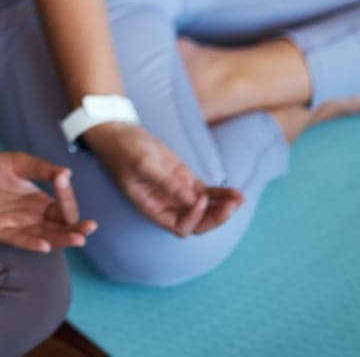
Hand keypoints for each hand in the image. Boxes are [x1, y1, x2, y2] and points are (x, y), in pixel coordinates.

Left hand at [0, 151, 98, 253]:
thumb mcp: (19, 162)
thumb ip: (42, 168)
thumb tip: (67, 173)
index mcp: (40, 200)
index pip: (63, 207)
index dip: (69, 200)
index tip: (65, 183)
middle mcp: (32, 216)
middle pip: (59, 227)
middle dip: (75, 229)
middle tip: (89, 229)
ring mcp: (17, 226)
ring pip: (45, 237)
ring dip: (61, 240)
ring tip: (78, 239)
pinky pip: (19, 241)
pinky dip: (32, 243)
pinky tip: (45, 245)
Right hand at [82, 122, 242, 236]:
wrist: (120, 134)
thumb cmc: (125, 150)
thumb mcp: (144, 164)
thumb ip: (167, 183)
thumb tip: (193, 200)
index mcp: (152, 209)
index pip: (180, 226)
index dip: (193, 217)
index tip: (199, 198)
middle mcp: (167, 206)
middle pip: (197, 223)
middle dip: (215, 217)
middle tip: (230, 207)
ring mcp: (177, 193)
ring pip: (206, 208)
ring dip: (223, 206)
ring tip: (239, 199)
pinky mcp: (184, 180)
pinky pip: (207, 193)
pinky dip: (222, 194)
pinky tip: (237, 193)